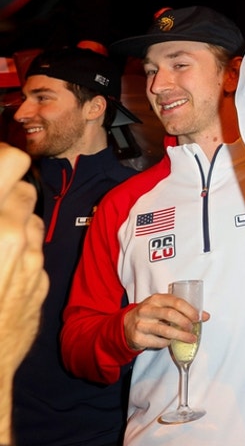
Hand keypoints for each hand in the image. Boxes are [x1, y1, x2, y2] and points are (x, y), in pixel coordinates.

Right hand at [0, 144, 47, 377]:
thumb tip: (1, 178)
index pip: (11, 163)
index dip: (1, 160)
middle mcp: (16, 238)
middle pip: (23, 190)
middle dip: (5, 193)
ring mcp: (31, 262)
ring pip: (31, 222)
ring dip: (13, 222)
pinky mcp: (40, 285)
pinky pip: (34, 254)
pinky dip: (19, 252)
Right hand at [122, 292, 209, 351]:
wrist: (126, 325)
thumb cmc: (151, 315)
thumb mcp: (164, 307)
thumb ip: (183, 310)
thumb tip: (206, 316)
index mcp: (156, 299)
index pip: (176, 302)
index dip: (189, 310)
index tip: (198, 318)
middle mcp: (147, 309)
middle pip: (170, 314)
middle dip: (185, 322)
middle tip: (192, 329)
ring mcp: (140, 324)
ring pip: (164, 330)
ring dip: (180, 335)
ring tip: (190, 338)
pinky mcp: (138, 337)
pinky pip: (157, 342)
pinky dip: (167, 343)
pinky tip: (170, 341)